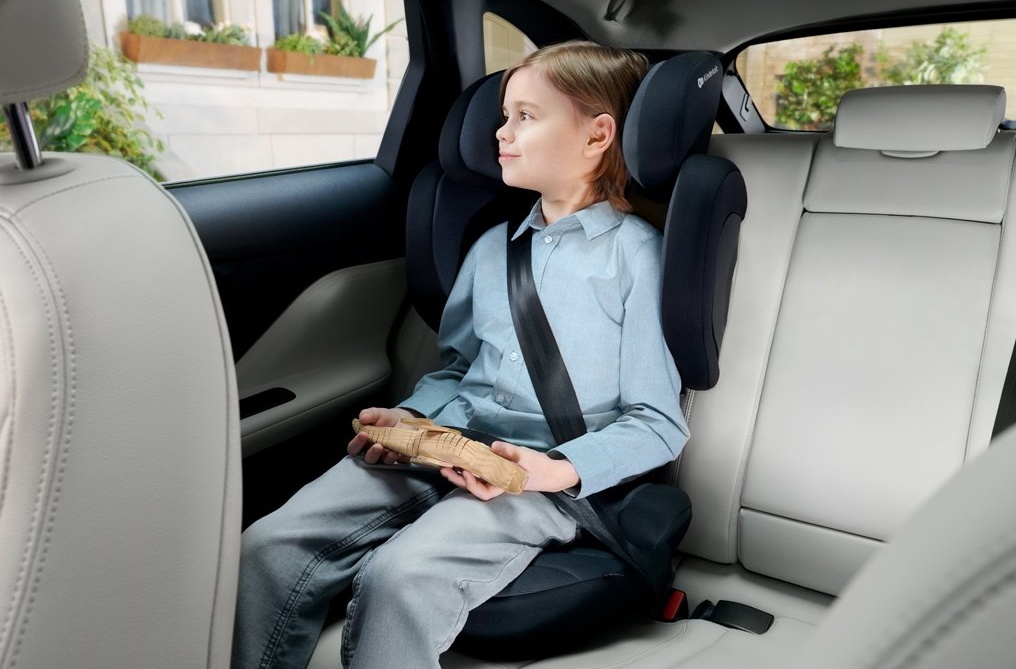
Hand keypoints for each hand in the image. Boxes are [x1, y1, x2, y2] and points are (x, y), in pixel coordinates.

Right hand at [347, 407, 415, 464]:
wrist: (403, 420)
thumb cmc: (385, 418)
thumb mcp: (377, 413)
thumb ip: (369, 414)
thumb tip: (362, 417)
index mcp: (363, 442)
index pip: (354, 448)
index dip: (357, 443)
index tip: (363, 434)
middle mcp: (372, 452)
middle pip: (368, 459)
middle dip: (372, 453)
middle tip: (378, 446)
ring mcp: (386, 457)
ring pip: (383, 463)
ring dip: (387, 458)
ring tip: (391, 452)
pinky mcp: (399, 458)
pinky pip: (400, 462)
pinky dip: (401, 458)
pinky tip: (401, 453)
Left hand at [440, 441, 579, 499]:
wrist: (553, 473)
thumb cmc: (540, 467)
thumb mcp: (527, 457)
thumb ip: (510, 452)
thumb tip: (493, 446)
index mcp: (505, 485)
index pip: (484, 492)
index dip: (472, 484)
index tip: (466, 471)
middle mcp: (499, 485)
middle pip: (475, 488)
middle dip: (459, 480)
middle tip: (444, 469)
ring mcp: (499, 480)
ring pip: (477, 481)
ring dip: (463, 475)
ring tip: (450, 466)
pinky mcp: (501, 474)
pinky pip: (483, 474)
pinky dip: (474, 468)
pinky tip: (467, 460)